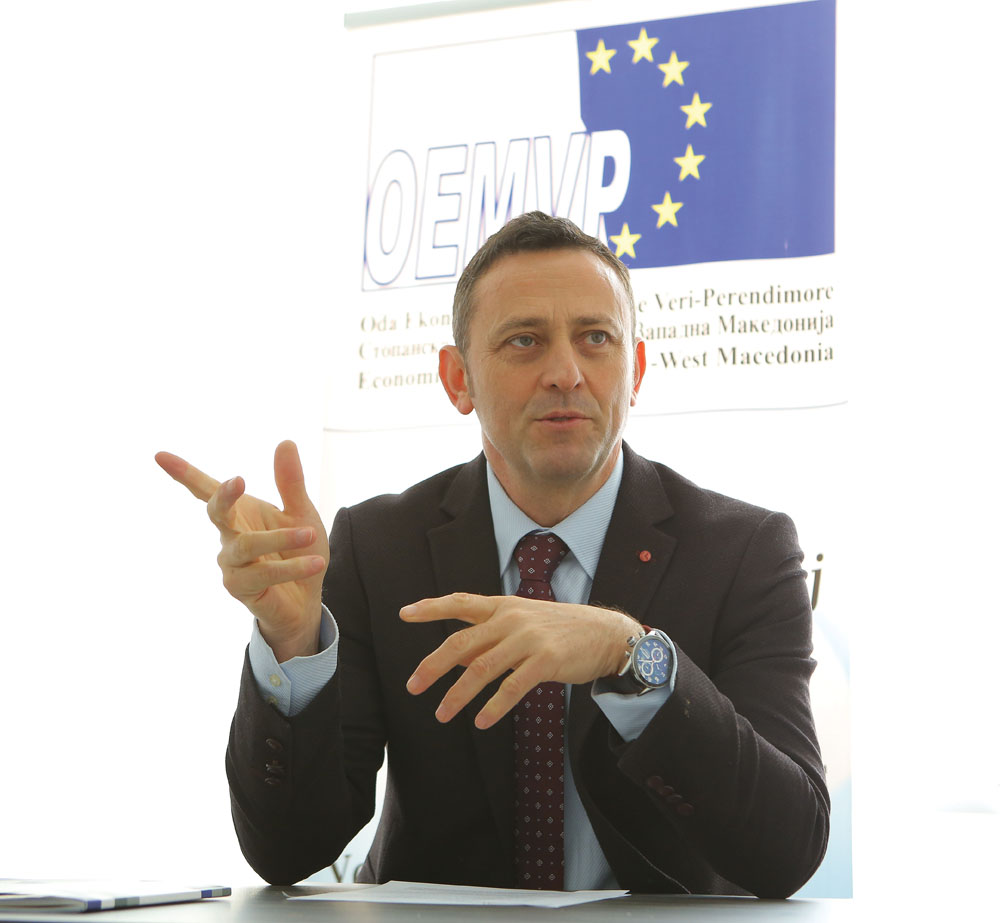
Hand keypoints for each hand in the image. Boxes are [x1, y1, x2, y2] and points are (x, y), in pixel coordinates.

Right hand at [155, 440, 328, 660]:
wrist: (306, 597)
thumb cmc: (298, 551)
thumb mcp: (300, 513)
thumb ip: (291, 482)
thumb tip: (285, 442)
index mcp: (240, 513)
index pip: (208, 490)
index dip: (184, 473)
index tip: (159, 455)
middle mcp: (229, 537)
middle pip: (217, 513)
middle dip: (224, 496)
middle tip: (239, 481)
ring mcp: (231, 564)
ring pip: (247, 546)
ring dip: (280, 539)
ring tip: (310, 533)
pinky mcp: (241, 589)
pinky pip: (265, 575)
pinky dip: (292, 567)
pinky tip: (315, 562)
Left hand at [401, 593, 640, 728]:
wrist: (605, 633)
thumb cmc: (558, 630)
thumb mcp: (521, 623)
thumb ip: (488, 638)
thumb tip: (455, 658)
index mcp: (502, 606)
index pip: (460, 602)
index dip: (431, 608)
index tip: (404, 613)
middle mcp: (511, 618)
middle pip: (462, 642)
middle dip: (433, 665)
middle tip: (413, 686)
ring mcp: (529, 638)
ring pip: (482, 668)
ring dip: (458, 695)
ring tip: (442, 714)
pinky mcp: (546, 660)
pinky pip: (512, 687)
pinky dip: (493, 707)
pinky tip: (482, 721)